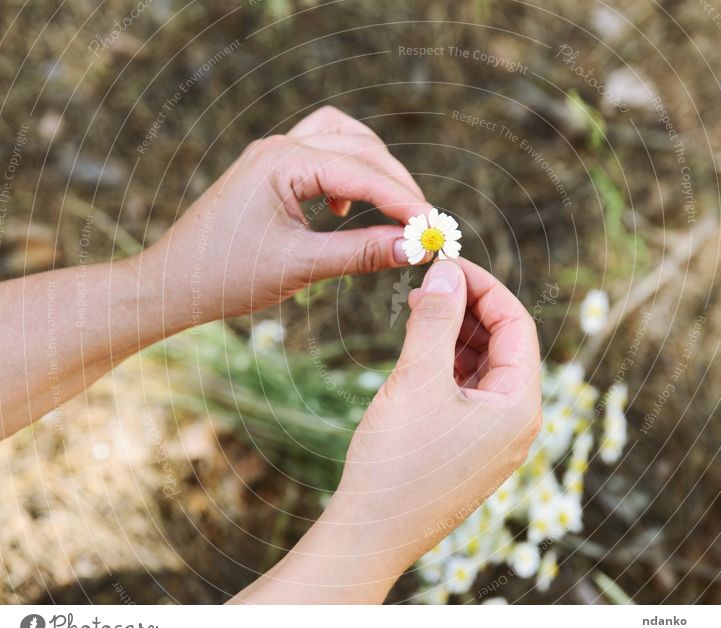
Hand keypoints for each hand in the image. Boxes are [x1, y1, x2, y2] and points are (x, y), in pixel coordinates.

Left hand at [141, 106, 430, 321]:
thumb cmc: (228, 276)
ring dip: (373, 167)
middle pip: (359, 147)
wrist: (173, 283)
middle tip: (423, 224)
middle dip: (396, 184)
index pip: (361, 172)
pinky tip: (344, 207)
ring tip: (393, 206)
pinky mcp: (270, 171)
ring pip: (342, 138)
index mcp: (282, 163)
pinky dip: (347, 171)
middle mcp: (279, 148)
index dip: (403, 200)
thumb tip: (413, 248)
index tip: (435, 228)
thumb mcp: (301, 266)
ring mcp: (273, 156)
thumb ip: (360, 253)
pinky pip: (321, 152)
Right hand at [232, 258, 540, 602]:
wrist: (370, 535)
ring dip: (454, 333)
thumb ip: (436, 319)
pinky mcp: (467, 449)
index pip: (516, 325)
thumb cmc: (397, 461)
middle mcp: (515, 422)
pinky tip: (418, 346)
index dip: (483, 286)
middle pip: (502, 344)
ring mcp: (492, 439)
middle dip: (467, 308)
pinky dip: (445, 363)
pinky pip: (466, 392)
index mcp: (521, 406)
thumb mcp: (417, 378)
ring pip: (482, 367)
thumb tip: (447, 271)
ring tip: (417, 308)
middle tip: (427, 282)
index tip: (447, 262)